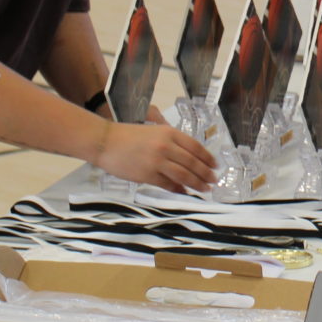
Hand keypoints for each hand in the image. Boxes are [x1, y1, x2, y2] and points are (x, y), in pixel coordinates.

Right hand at [94, 120, 217, 192]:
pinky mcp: (147, 175)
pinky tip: (185, 192)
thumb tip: (189, 156)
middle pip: (192, 162)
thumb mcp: (153, 130)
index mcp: (169, 132)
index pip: (195, 147)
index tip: (215, 165)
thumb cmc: (128, 135)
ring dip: (197, 184)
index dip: (208, 158)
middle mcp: (166, 146)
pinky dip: (178, 189)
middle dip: (205, 173)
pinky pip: (168, 184)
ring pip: (183, 175)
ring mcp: (156, 161)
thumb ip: (171, 140)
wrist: (105, 142)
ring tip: (205, 189)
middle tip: (214, 180)